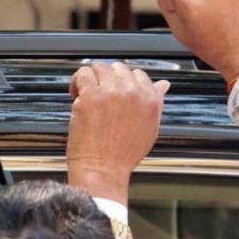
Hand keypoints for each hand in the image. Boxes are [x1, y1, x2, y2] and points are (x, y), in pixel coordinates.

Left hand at [66, 62, 168, 205]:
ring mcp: (112, 92)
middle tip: (97, 95)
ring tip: (84, 94)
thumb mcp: (150, 128)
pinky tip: (75, 94)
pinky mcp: (91, 96)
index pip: (139, 75)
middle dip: (106, 79)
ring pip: (100, 68)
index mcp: (150, 99)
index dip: (122, 83)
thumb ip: (156, 103)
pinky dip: (76, 81)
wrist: (103, 170)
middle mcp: (133, 92)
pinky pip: (82, 74)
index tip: (112, 93)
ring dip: (91, 79)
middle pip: (118, 68)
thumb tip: (162, 86)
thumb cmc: (122, 155)